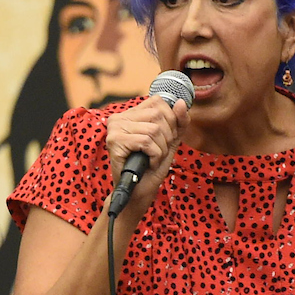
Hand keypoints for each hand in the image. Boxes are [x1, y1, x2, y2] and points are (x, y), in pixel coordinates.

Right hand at [104, 95, 189, 212]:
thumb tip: (180, 103)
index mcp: (130, 113)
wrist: (138, 192)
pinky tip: (148, 163)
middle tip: (158, 152)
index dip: (170, 120)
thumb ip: (178, 122)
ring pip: (154, 130)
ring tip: (152, 159)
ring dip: (161, 149)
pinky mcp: (114, 142)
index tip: (165, 138)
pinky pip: (146, 142)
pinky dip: (154, 156)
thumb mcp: (170, 140)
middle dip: (167, 137)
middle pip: (158, 115)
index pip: (158, 101)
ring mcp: (115, 129)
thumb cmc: (151, 166)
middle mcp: (119, 117)